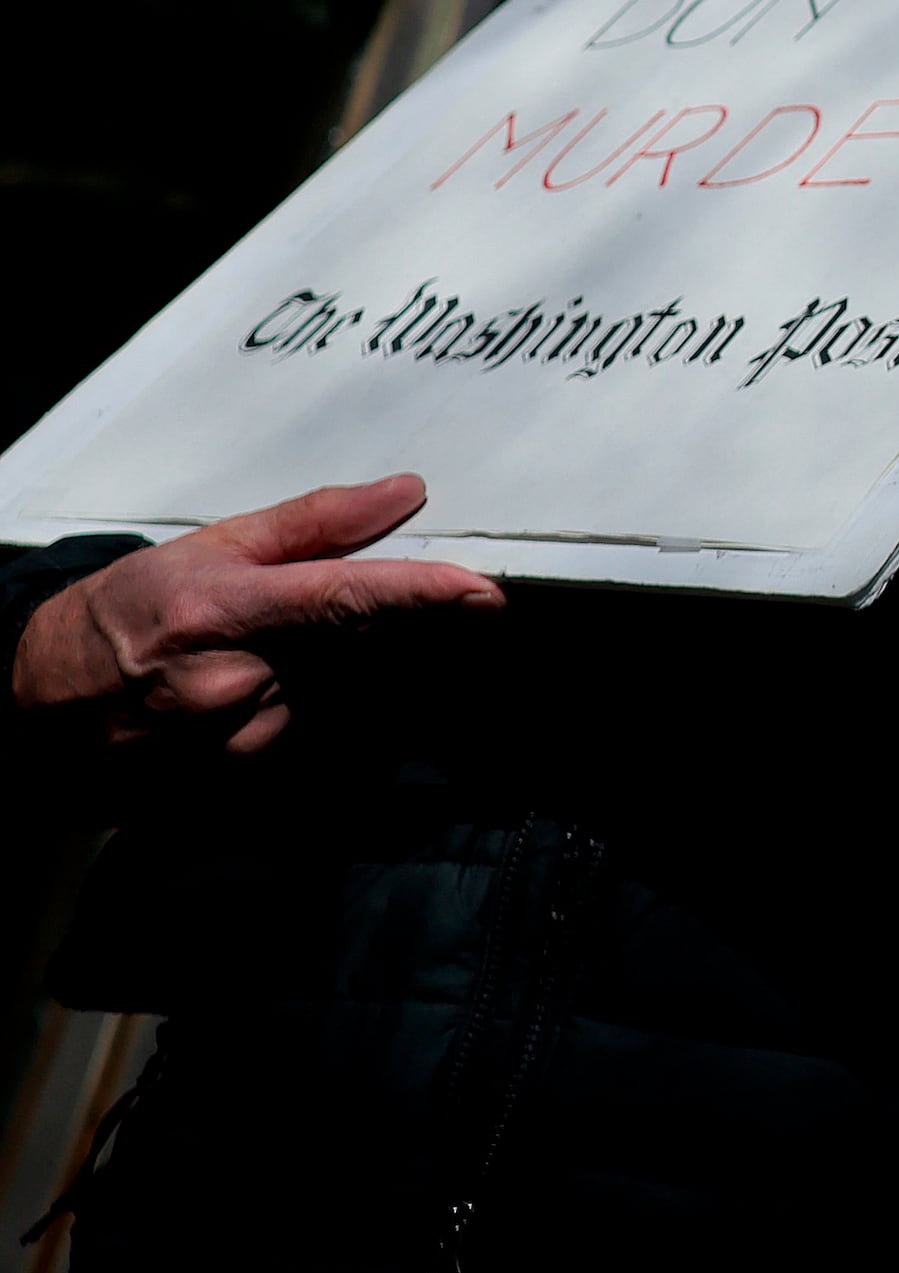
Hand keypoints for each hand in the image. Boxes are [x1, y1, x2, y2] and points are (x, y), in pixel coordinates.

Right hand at [11, 477, 499, 765]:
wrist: (44, 701)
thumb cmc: (130, 611)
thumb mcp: (214, 547)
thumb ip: (317, 522)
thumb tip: (407, 492)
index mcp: (226, 611)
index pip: (342, 598)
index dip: (418, 595)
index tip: (481, 593)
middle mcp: (233, 681)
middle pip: (355, 652)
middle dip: (369, 629)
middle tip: (314, 616)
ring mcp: (233, 740)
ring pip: (334, 697)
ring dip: (327, 672)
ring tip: (252, 657)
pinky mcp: (235, 780)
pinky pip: (306, 735)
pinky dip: (302, 708)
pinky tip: (249, 696)